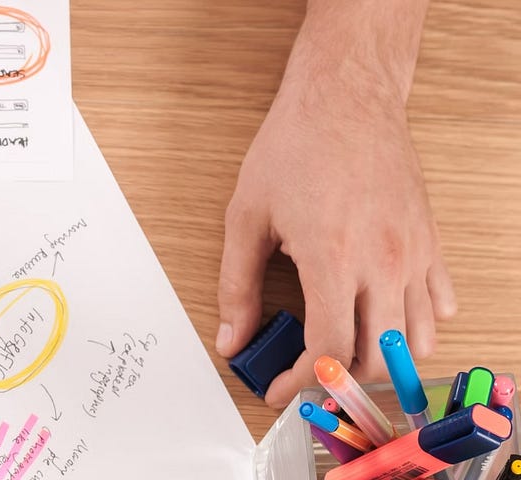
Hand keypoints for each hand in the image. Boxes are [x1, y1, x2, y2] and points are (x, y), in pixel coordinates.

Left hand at [215, 74, 456, 407]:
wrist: (346, 99)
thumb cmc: (294, 148)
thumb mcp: (246, 217)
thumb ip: (237, 286)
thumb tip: (231, 339)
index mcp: (334, 259)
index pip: (329, 351)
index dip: (302, 383)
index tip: (279, 390)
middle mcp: (383, 262)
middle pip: (377, 359)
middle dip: (339, 381)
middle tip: (307, 377)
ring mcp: (414, 253)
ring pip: (417, 340)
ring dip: (383, 360)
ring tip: (345, 354)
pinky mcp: (431, 241)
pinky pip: (440, 304)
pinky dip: (417, 326)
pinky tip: (383, 319)